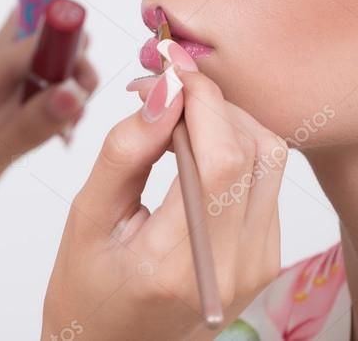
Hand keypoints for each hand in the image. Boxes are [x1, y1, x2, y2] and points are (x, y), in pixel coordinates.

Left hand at [0, 8, 97, 340]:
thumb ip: (27, 129)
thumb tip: (74, 89)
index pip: (31, 40)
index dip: (69, 44)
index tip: (91, 78)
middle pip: (35, 45)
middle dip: (71, 59)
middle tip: (85, 104)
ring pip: (37, 75)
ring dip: (65, 88)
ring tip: (73, 128)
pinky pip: (30, 105)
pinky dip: (53, 112)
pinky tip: (61, 140)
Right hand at [42, 48, 286, 340]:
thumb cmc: (87, 290)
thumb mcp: (86, 217)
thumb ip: (124, 152)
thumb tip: (161, 92)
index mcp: (178, 263)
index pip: (219, 157)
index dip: (199, 97)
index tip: (168, 66)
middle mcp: (232, 267)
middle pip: (254, 149)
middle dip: (209, 100)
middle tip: (161, 88)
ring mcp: (257, 264)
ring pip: (271, 157)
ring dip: (227, 119)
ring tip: (175, 116)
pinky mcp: (265, 257)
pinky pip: (266, 180)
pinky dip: (234, 146)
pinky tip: (193, 147)